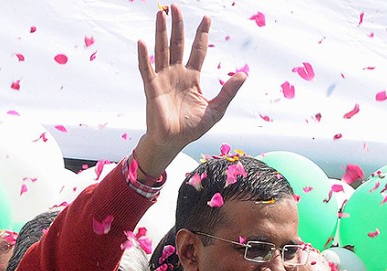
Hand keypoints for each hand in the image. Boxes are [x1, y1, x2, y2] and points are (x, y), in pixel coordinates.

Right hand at [133, 4, 245, 177]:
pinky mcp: (152, 88)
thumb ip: (228, 92)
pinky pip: (146, 69)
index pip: (197, 51)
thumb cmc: (192, 127)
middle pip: (177, 44)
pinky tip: (142, 42)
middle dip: (177, 26)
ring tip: (160, 14)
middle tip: (175, 7)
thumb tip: (244, 75)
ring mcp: (163, 79)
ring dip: (160, 32)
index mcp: (192, 77)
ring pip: (161, 50)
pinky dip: (144, 56)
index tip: (207, 18)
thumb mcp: (216, 109)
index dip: (201, 35)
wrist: (174, 142)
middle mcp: (177, 74)